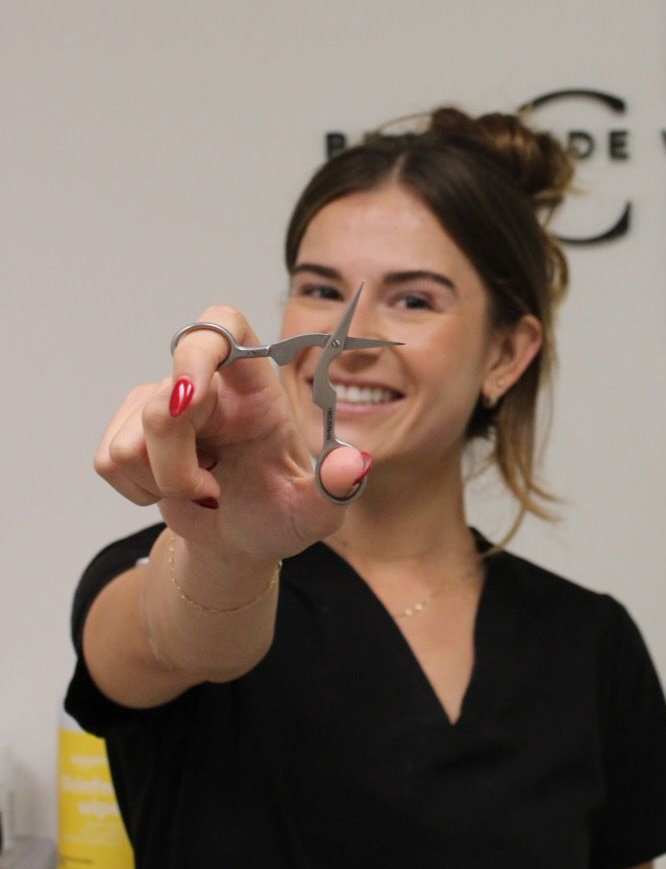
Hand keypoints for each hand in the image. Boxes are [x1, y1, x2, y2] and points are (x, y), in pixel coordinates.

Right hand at [93, 305, 371, 561]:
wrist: (238, 542)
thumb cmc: (279, 515)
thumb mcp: (317, 511)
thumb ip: (335, 488)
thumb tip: (353, 463)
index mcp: (254, 384)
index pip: (223, 326)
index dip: (200, 347)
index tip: (191, 395)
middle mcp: (209, 385)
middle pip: (167, 398)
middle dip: (179, 461)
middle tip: (209, 489)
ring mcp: (161, 403)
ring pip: (133, 440)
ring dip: (163, 483)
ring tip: (200, 491)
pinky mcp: (126, 431)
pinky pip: (109, 459)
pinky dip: (138, 491)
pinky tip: (168, 491)